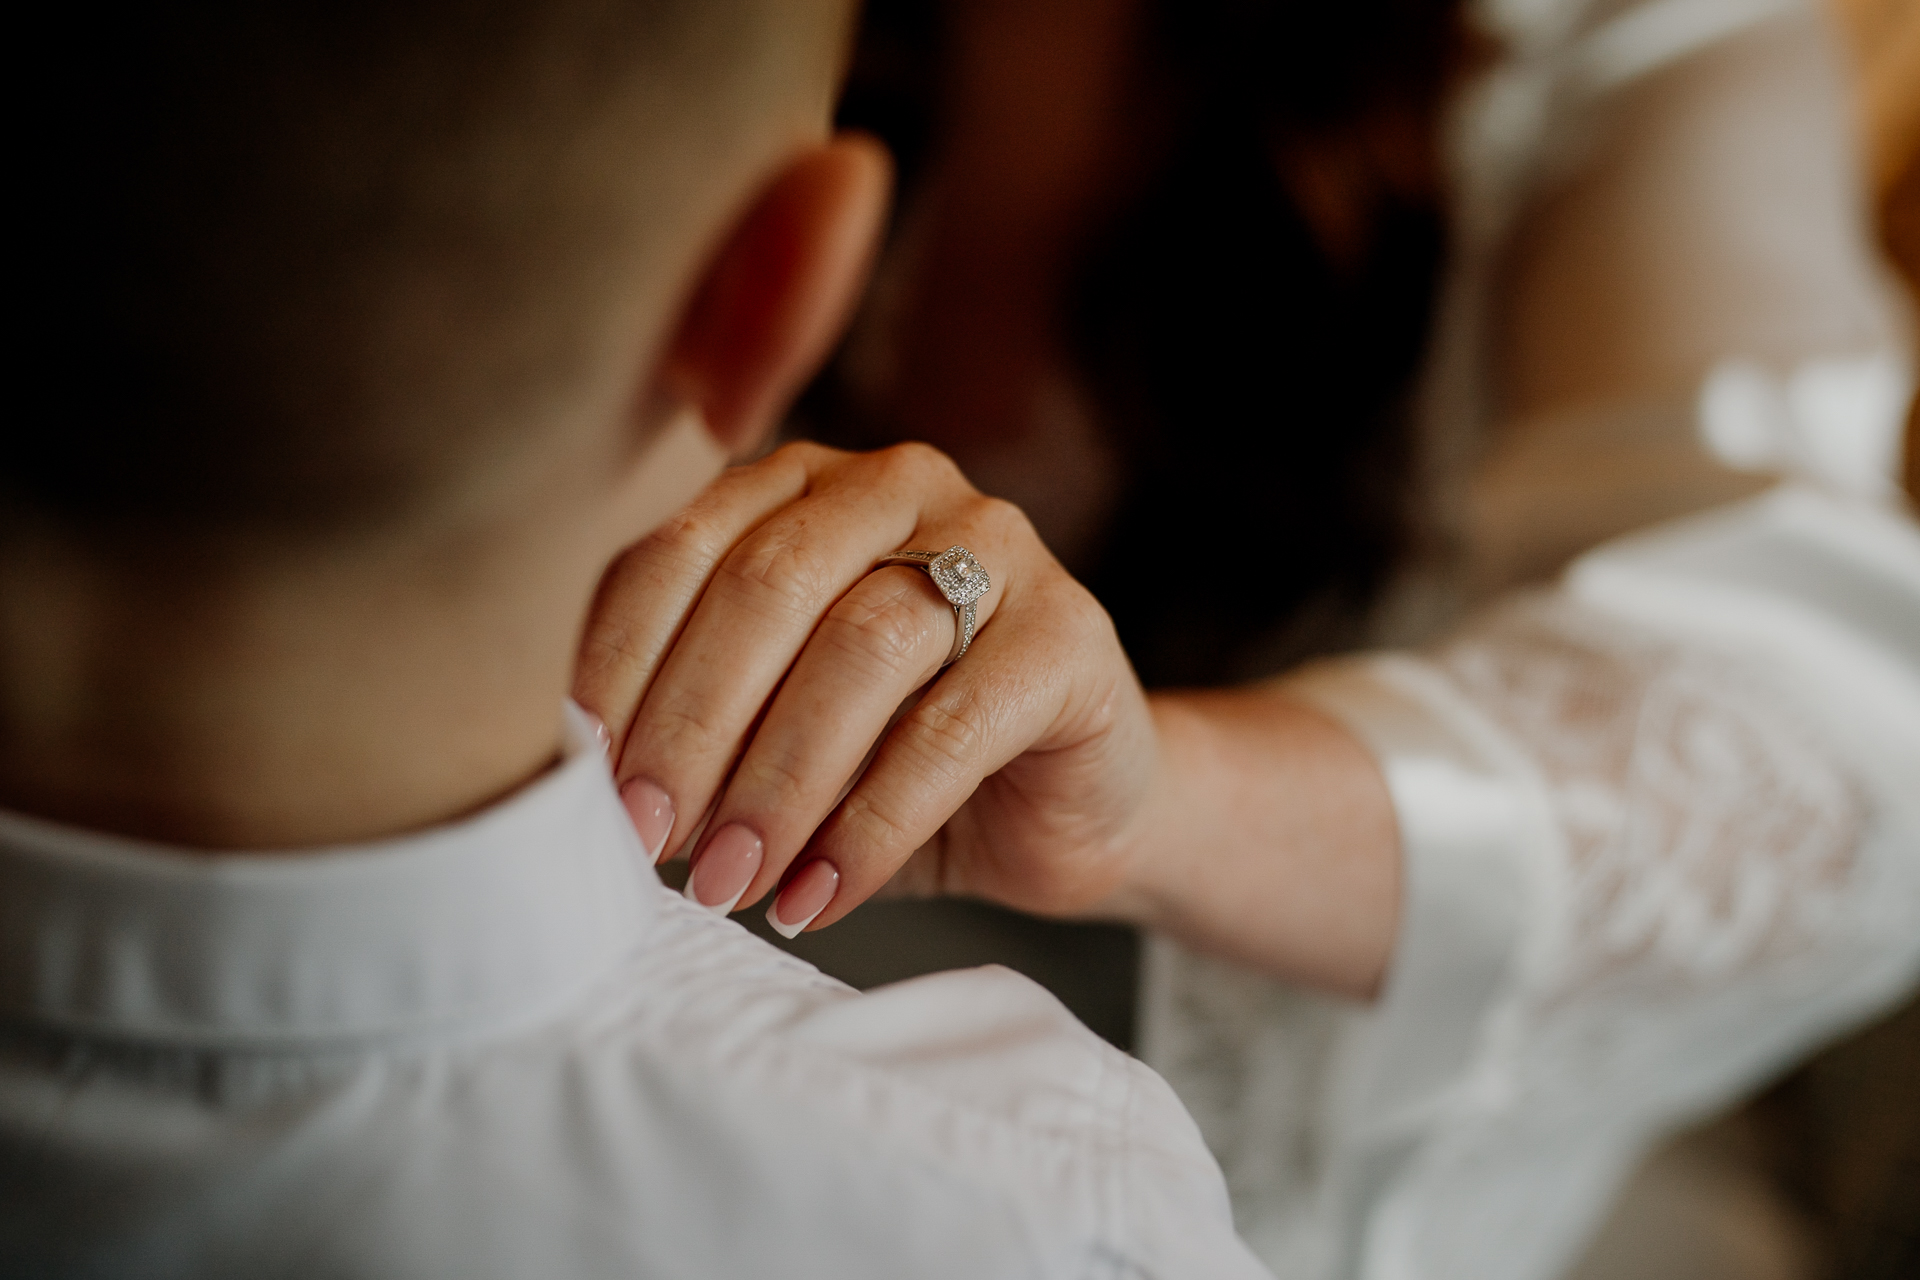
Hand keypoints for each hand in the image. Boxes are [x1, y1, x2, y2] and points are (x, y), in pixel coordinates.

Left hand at [573, 440, 1157, 934]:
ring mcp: (998, 547)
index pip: (682, 546)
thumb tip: (585, 775)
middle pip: (769, 584)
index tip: (581, 771)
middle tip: (650, 837)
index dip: (620, 661)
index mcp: (800, 484)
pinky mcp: (1068, 635)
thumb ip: (694, 711)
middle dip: (695, 723)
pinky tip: (819, 894)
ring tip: (731, 879)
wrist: (1066, 804)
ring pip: (862, 645)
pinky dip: (872, 826)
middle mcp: (898, 487)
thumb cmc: (891, 757)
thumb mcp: (773, 722)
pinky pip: (955, 728)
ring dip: (779, 779)